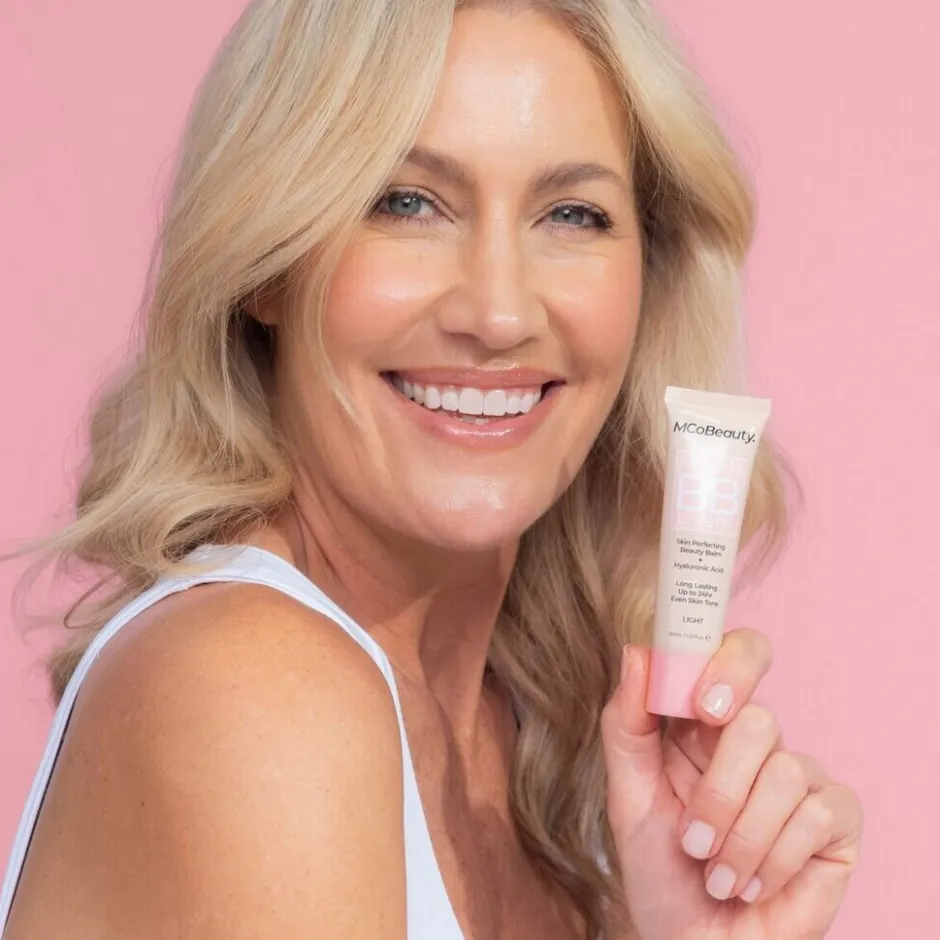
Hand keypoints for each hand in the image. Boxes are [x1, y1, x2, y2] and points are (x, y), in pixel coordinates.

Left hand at [600, 631, 862, 939]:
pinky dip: (773, 859)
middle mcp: (756, 741)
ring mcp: (801, 776)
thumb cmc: (662, 869)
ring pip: (785, 770)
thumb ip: (626, 722)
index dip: (729, 664)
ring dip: (738, 837)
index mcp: (706, 721)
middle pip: (759, 717)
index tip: (702, 704)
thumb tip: (637, 650)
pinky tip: (752, 883)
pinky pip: (816, 813)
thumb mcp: (628, 794)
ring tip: (714, 872)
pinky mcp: (836, 819)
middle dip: (719, 786)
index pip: (737, 654)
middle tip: (692, 834)